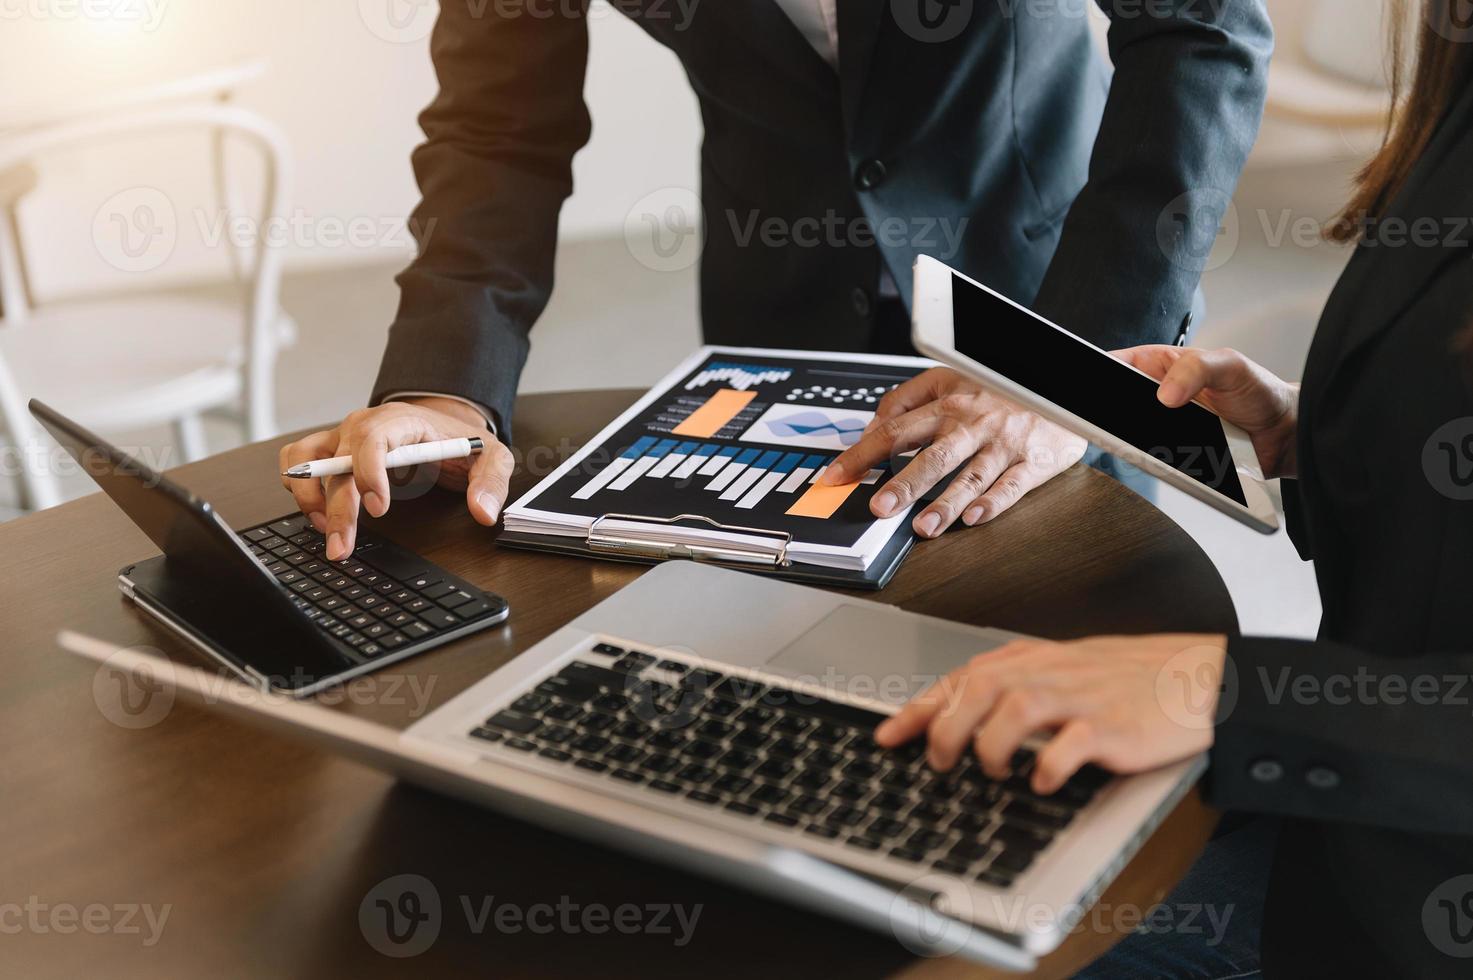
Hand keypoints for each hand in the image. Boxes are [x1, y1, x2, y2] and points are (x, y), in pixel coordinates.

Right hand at [278, 397, 512, 560]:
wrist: (442, 424)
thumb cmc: (460, 442)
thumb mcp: (491, 456)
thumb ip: (491, 483)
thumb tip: (483, 513)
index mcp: (401, 421)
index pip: (372, 439)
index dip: (368, 472)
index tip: (377, 509)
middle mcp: (363, 425)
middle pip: (335, 461)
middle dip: (336, 508)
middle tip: (342, 547)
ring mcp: (342, 437)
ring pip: (304, 458)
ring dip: (307, 496)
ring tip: (327, 531)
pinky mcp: (330, 450)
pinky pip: (295, 460)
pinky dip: (297, 486)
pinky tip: (318, 515)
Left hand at [821, 367, 1086, 536]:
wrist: (1061, 384)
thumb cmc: (998, 387)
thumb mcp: (948, 377)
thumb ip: (906, 399)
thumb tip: (872, 427)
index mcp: (947, 404)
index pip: (895, 430)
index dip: (863, 454)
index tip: (836, 476)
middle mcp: (972, 425)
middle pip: (933, 456)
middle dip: (904, 484)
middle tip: (879, 508)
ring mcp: (1003, 444)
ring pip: (971, 476)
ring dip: (946, 503)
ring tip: (923, 527)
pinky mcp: (1033, 461)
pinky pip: (1012, 486)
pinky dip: (993, 502)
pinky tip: (974, 518)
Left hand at [874, 634, 1226, 794]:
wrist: (1197, 675)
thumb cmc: (1127, 677)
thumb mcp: (1062, 668)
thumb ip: (1015, 684)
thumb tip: (960, 713)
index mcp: (1032, 659)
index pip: (960, 678)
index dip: (918, 709)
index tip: (887, 737)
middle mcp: (1049, 673)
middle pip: (978, 688)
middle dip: (946, 729)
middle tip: (940, 762)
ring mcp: (1081, 698)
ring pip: (1015, 710)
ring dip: (991, 747)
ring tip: (993, 772)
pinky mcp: (1112, 727)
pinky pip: (1070, 746)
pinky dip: (1047, 767)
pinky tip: (1041, 782)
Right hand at [1114, 345, 1298, 479]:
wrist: (1284, 434)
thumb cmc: (1261, 391)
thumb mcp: (1231, 365)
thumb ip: (1197, 369)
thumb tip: (1165, 393)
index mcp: (1164, 365)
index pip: (1120, 364)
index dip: (1102, 372)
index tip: (1095, 384)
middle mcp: (1159, 396)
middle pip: (1118, 404)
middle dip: (1112, 412)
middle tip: (1118, 418)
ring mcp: (1164, 427)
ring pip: (1131, 435)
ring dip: (1132, 440)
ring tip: (1146, 438)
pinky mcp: (1173, 454)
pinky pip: (1153, 460)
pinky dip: (1153, 462)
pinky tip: (1164, 457)